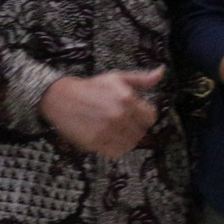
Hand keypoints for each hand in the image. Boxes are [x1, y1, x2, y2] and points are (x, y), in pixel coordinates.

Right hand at [40, 67, 162, 157]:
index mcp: (127, 99)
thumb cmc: (92, 87)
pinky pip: (116, 152)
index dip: (146, 117)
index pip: (151, 117)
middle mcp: (118, 116)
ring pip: (131, 144)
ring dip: (128, 139)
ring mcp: (106, 130)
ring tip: (119, 132)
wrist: (61, 98)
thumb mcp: (118, 78)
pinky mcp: (94, 142)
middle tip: (126, 124)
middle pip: (142, 132)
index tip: (138, 115)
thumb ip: (142, 79)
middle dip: (137, 128)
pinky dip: (117, 148)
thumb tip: (162, 71)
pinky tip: (111, 140)